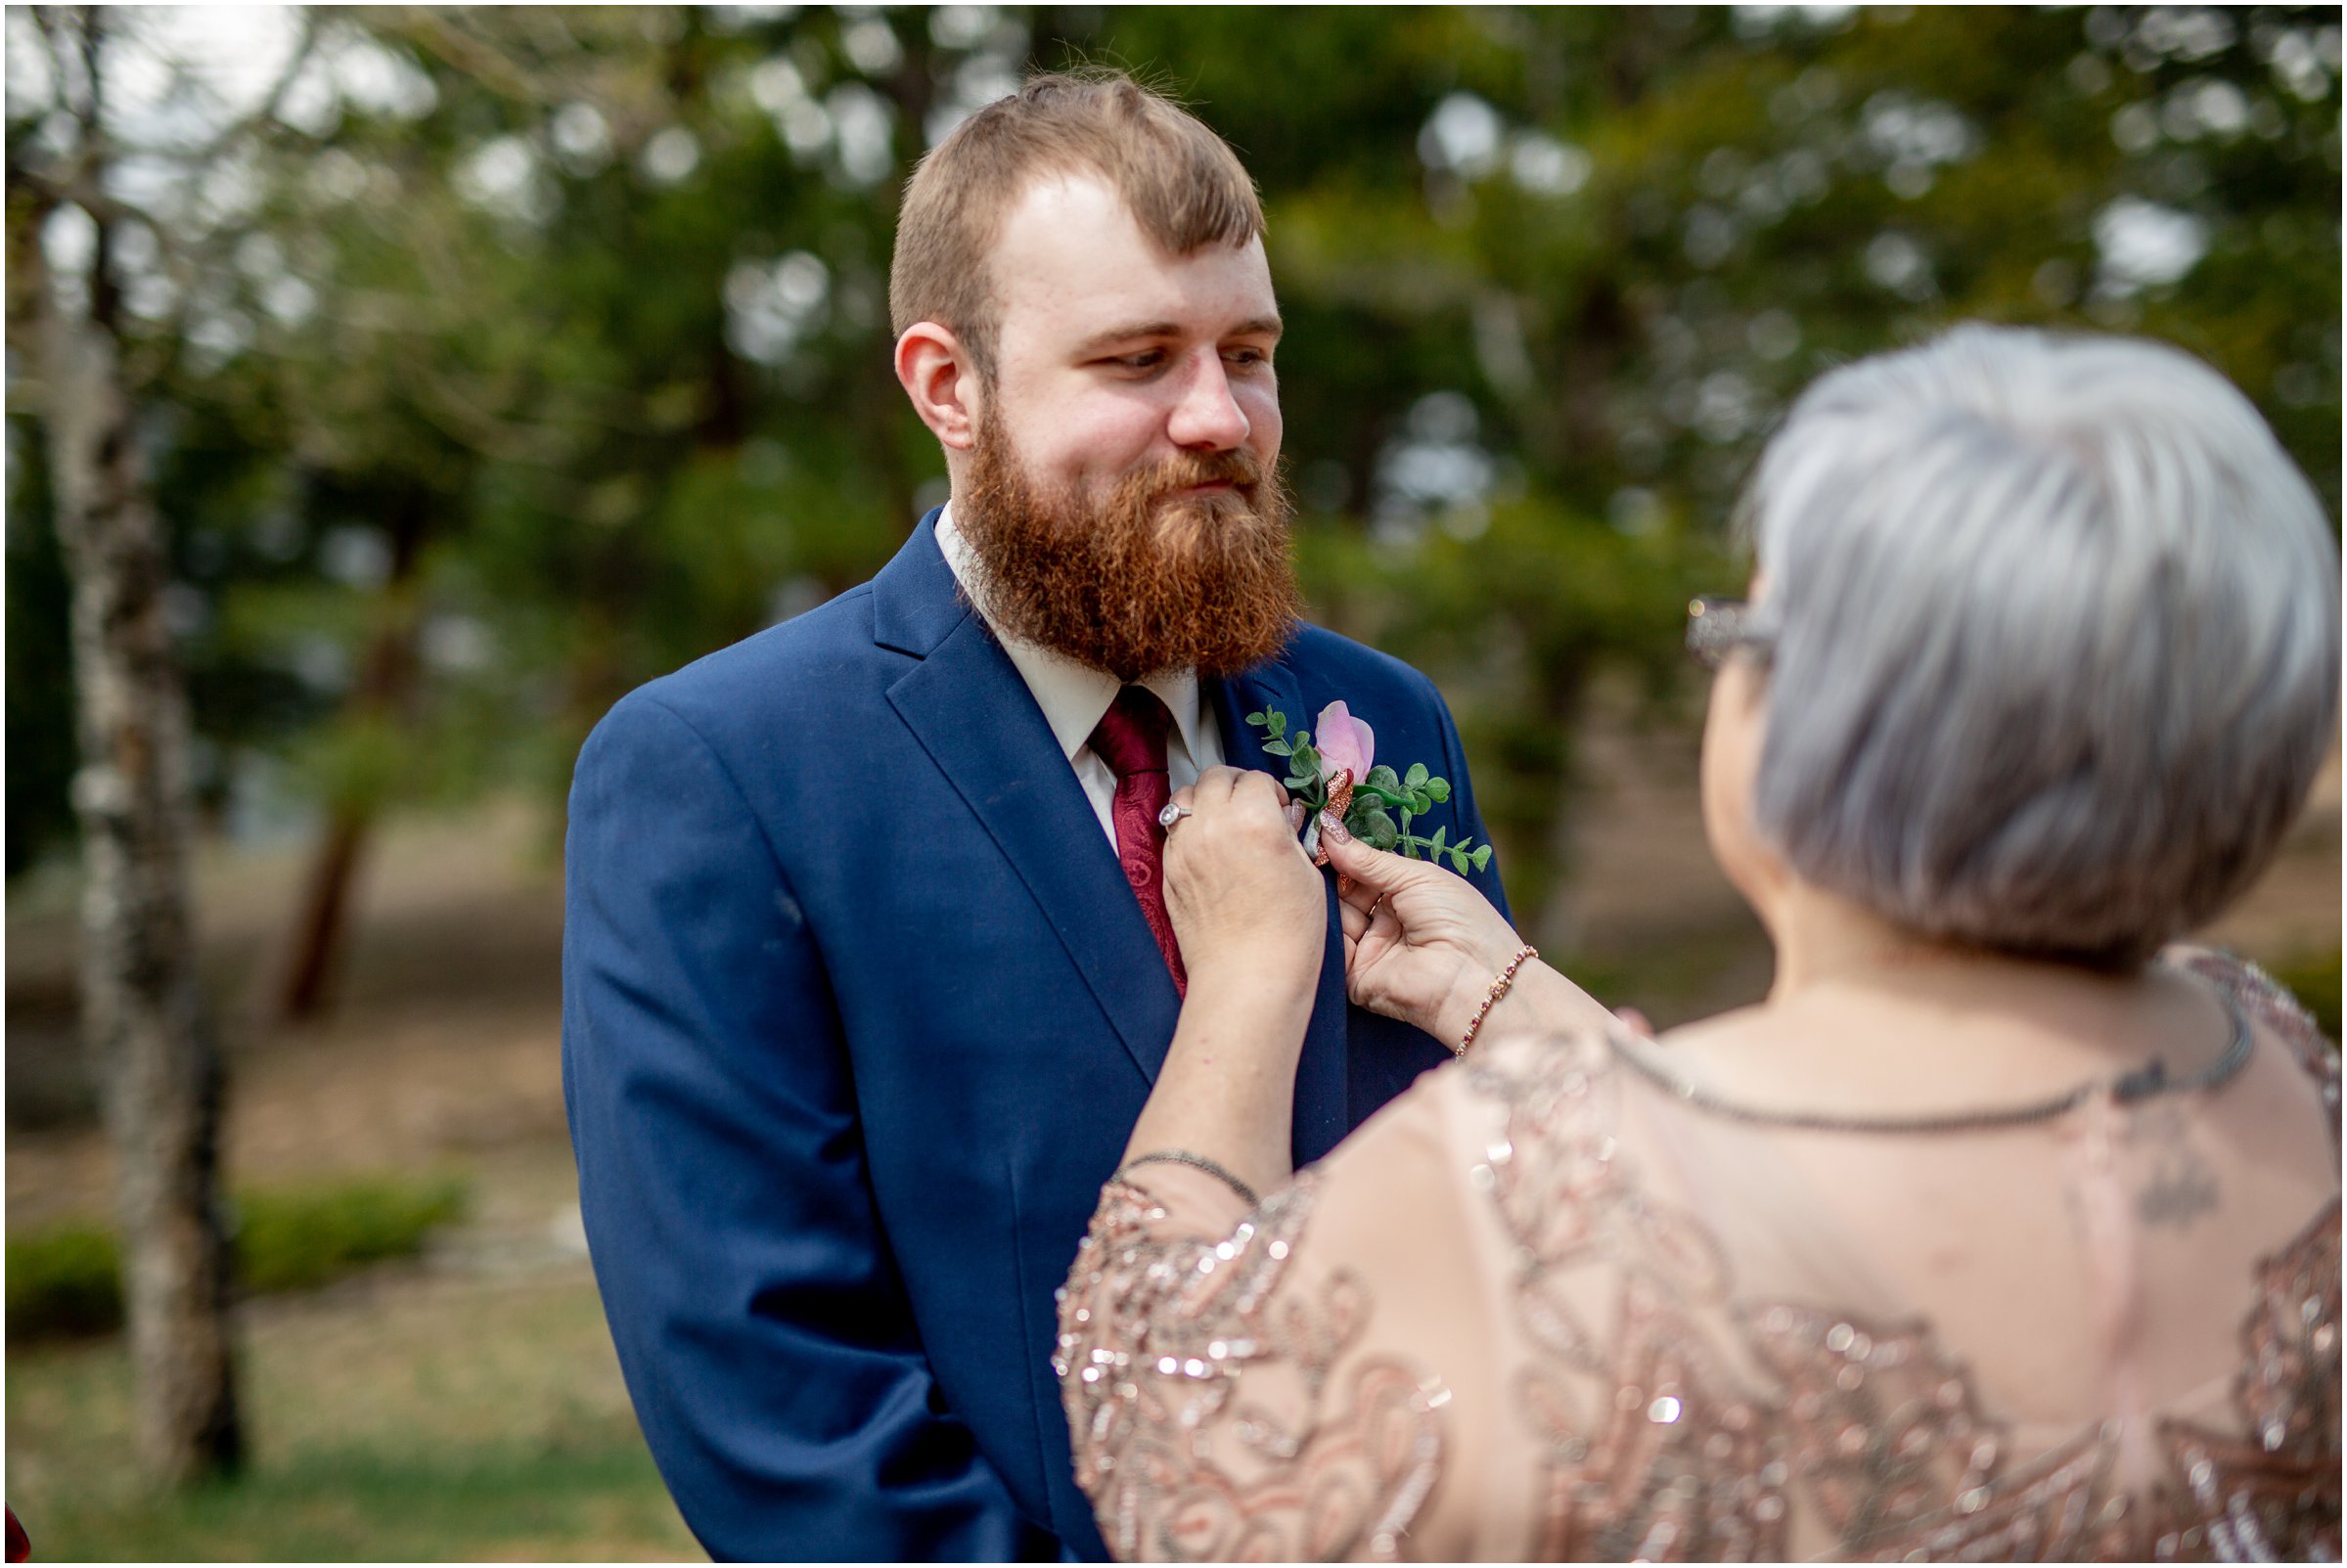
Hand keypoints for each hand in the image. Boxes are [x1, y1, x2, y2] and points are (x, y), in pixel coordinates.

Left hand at [1160, 768, 1325, 984]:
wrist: (1248, 977)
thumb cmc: (1288, 932)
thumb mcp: (1305, 872)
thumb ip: (1287, 834)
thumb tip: (1279, 818)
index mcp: (1253, 820)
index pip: (1256, 779)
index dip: (1272, 791)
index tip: (1280, 809)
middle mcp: (1212, 825)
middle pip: (1215, 778)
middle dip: (1236, 785)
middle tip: (1252, 806)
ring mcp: (1183, 848)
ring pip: (1185, 797)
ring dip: (1206, 800)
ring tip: (1224, 821)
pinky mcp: (1168, 871)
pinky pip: (1173, 830)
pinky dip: (1189, 827)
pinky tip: (1209, 848)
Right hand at [1319, 818, 1527, 1041]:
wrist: (1472, 977)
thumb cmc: (1458, 918)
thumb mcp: (1415, 877)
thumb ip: (1368, 859)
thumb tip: (1328, 831)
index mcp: (1405, 896)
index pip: (1363, 872)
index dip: (1342, 855)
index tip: (1316, 833)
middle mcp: (1384, 922)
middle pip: (1343, 894)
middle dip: (1328, 874)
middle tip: (1306, 852)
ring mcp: (1369, 950)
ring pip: (1333, 918)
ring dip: (1323, 899)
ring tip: (1309, 878)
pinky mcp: (1354, 978)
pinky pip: (1330, 950)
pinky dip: (1321, 929)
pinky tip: (1312, 906)